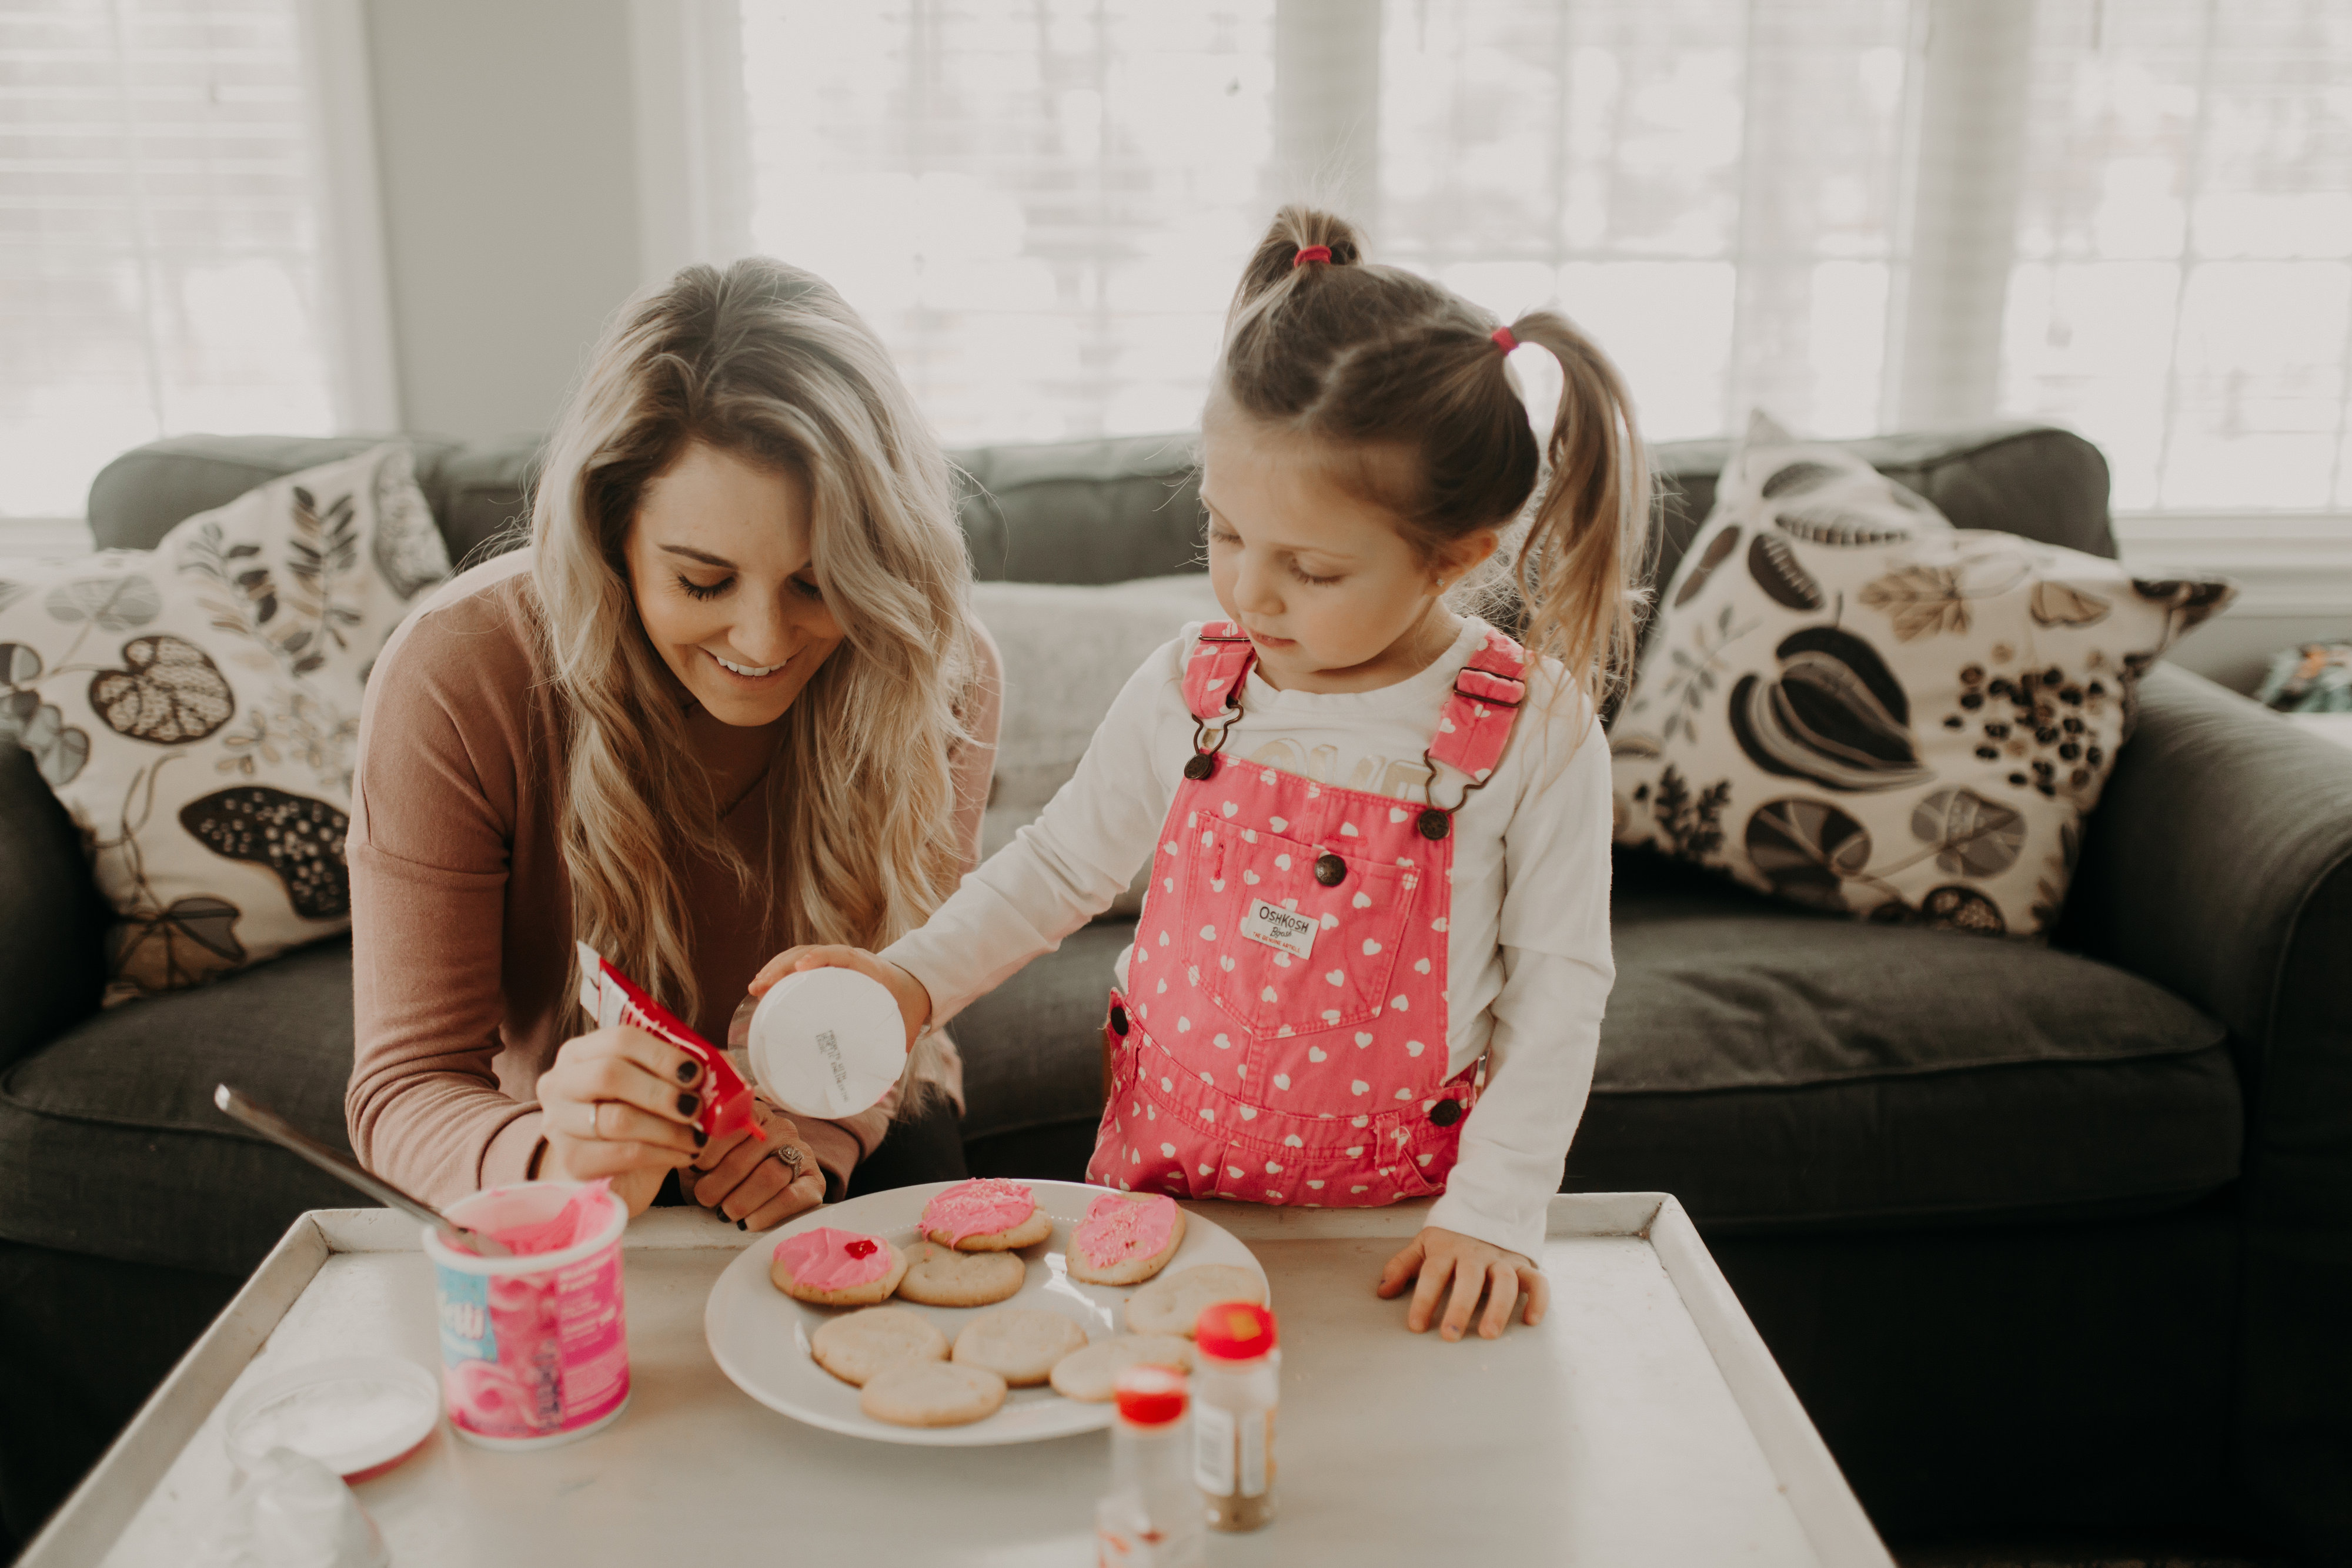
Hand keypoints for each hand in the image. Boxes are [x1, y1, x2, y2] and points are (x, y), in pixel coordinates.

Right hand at [538, 1024, 705, 1214]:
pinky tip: (684, 1155)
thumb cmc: (636, 1118)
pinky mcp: (570, 1161)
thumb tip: (723, 1064)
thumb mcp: (658, 1087)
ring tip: (697, 1137)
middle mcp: (559, 1082)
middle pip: (610, 1075)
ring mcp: (558, 1122)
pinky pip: (622, 1153)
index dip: (663, 1054)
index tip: (696, 1073)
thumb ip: (684, 1070)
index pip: (620, 1039)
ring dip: (668, 1129)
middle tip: (695, 1108)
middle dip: (663, 1092)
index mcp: (581, 1052)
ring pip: (618, 1119)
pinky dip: (662, 1154)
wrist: (613, 1171)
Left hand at [687, 1096, 825, 1229]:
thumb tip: (683, 1151)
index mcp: (753, 1114)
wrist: (748, 1195)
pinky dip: (766, 1213)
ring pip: (770, 1176)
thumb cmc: (719, 1174)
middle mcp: (781, 1129)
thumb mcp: (703, 1159)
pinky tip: (747, 1222)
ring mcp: (801, 1154)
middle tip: (705, 1197)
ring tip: (723, 1212)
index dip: (710, 1149)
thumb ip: (693, 1151)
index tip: (696, 1167)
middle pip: (747, 1156)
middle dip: (720, 1183)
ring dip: (740, 1200)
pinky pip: (791, 1198)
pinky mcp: (814, 1183)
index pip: (733, 1123)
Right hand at [750, 944, 932, 1048]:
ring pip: (802, 956)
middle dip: (783, 966)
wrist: (917, 988)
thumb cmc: (908, 1011)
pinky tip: (764, 988)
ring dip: (776, 968)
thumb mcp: (903, 1031)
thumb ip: (892, 1056)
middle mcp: (852, 961)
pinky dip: (781, 972)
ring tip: (755, 988)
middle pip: (813, 953)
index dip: (822, 957)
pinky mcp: (828, 969)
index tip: (801, 968)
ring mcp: (838, 962)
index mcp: (873, 971)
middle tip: (760, 987)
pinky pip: (802, 964)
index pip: (845, 956)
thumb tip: (878, 1094)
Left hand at [1377, 1225, 1549, 1340]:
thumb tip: (1382, 1292)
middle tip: (1451, 1336)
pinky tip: (1531, 1321)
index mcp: (1447, 1249)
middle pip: (1468, 1279)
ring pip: (1505, 1281)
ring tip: (1488, 1334)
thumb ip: (1401, 1266)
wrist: (1486, 1209)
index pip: (1433, 1274)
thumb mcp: (1422, 1245)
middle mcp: (1475, 1254)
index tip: (1416, 1326)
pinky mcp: (1524, 1264)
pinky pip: (1537, 1280)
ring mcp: (1502, 1259)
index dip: (1423, 1299)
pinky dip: (1538, 1299)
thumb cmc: (1450, 1238)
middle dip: (1459, 1307)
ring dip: (1498, 1308)